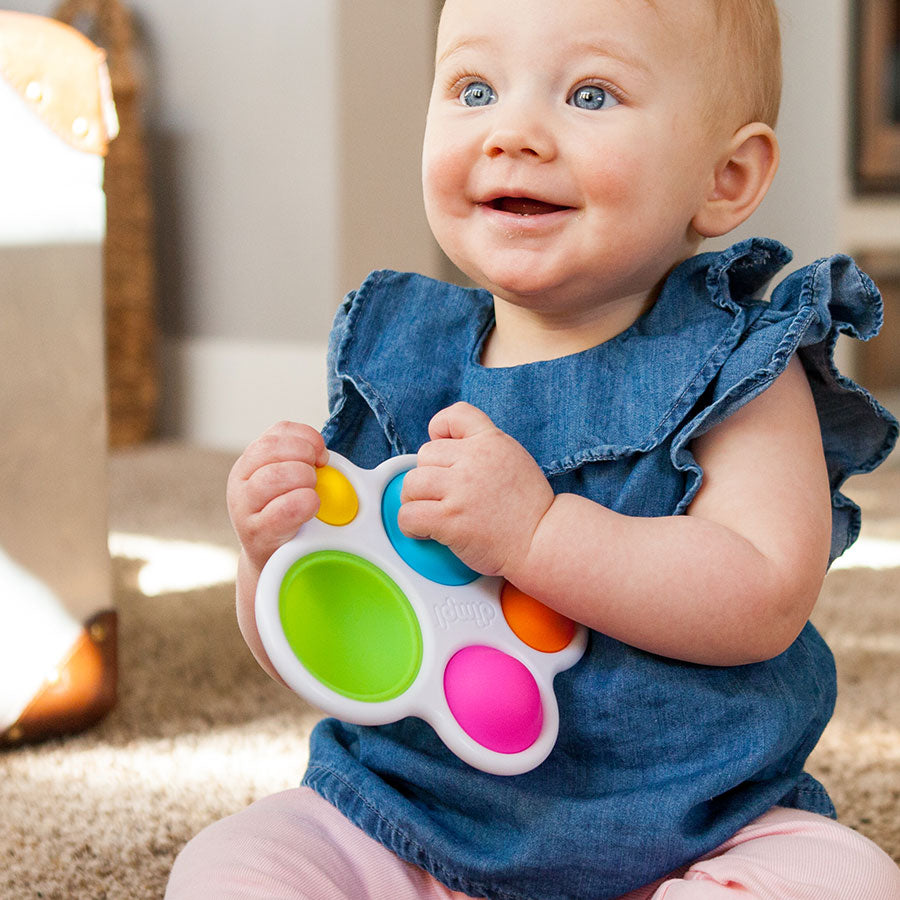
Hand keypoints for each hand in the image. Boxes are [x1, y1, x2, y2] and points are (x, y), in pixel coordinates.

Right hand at [227, 421, 328, 571]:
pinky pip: (281, 511)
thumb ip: (304, 461)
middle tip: (317, 475)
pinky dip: (303, 504)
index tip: (322, 454)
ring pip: (273, 476)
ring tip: (312, 492)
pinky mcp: (255, 534)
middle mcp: (241, 481)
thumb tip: (325, 455)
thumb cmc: (288, 516)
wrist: (273, 559)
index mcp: (251, 461)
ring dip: (303, 479)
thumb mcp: (292, 481)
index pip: (278, 432)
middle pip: (271, 449)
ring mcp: (243, 508)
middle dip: (304, 456)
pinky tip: (311, 506)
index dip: (307, 437)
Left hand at [398, 402, 553, 578]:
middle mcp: (474, 459)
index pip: (455, 414)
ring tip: (431, 513)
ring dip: (414, 500)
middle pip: (425, 454)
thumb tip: (446, 453)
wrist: (542, 541)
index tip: (443, 451)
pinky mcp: (450, 519)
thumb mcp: (513, 459)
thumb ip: (483, 450)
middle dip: (428, 476)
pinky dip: (410, 526)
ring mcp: (461, 489)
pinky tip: (426, 532)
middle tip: (442, 496)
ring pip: (411, 483)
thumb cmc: (528, 508)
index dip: (440, 429)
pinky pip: (408, 515)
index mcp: (491, 441)